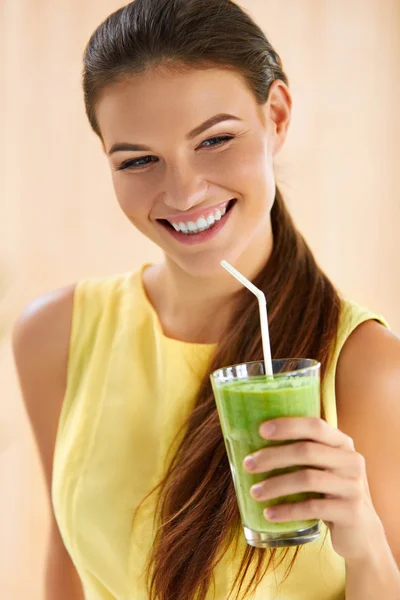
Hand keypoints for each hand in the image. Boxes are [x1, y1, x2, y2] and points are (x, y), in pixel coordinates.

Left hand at [243, 417, 385, 560]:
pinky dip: (287, 510)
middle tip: (248, 464)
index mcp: (342, 443)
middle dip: (273, 456)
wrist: (361, 531)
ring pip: (307, 479)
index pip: (315, 425)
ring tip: (254, 492)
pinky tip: (269, 514)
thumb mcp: (323, 467)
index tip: (260, 430)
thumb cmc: (330, 492)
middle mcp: (351, 460)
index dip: (287, 426)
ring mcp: (353, 486)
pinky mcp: (351, 511)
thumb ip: (302, 453)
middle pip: (307, 451)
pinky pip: (313, 508)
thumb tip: (253, 442)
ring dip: (276, 485)